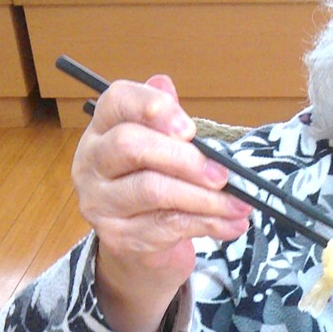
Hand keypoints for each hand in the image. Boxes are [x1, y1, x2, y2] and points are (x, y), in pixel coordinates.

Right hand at [71, 74, 251, 331]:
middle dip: (185, 159)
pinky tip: (232, 224)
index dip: (154, 107)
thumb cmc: (156, 187)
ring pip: (154, 191)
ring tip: (240, 205)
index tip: (190, 128)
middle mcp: (93, 162)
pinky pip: (168, 226)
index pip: (118, 101)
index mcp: (103, 128)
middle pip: (132, 146)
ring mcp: (102, 201)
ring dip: (205, 199)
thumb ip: (168, 123)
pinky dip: (208, 225)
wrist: (140, 247)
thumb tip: (166, 83)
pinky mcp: (120, 237)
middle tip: (223, 175)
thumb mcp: (163, 152)